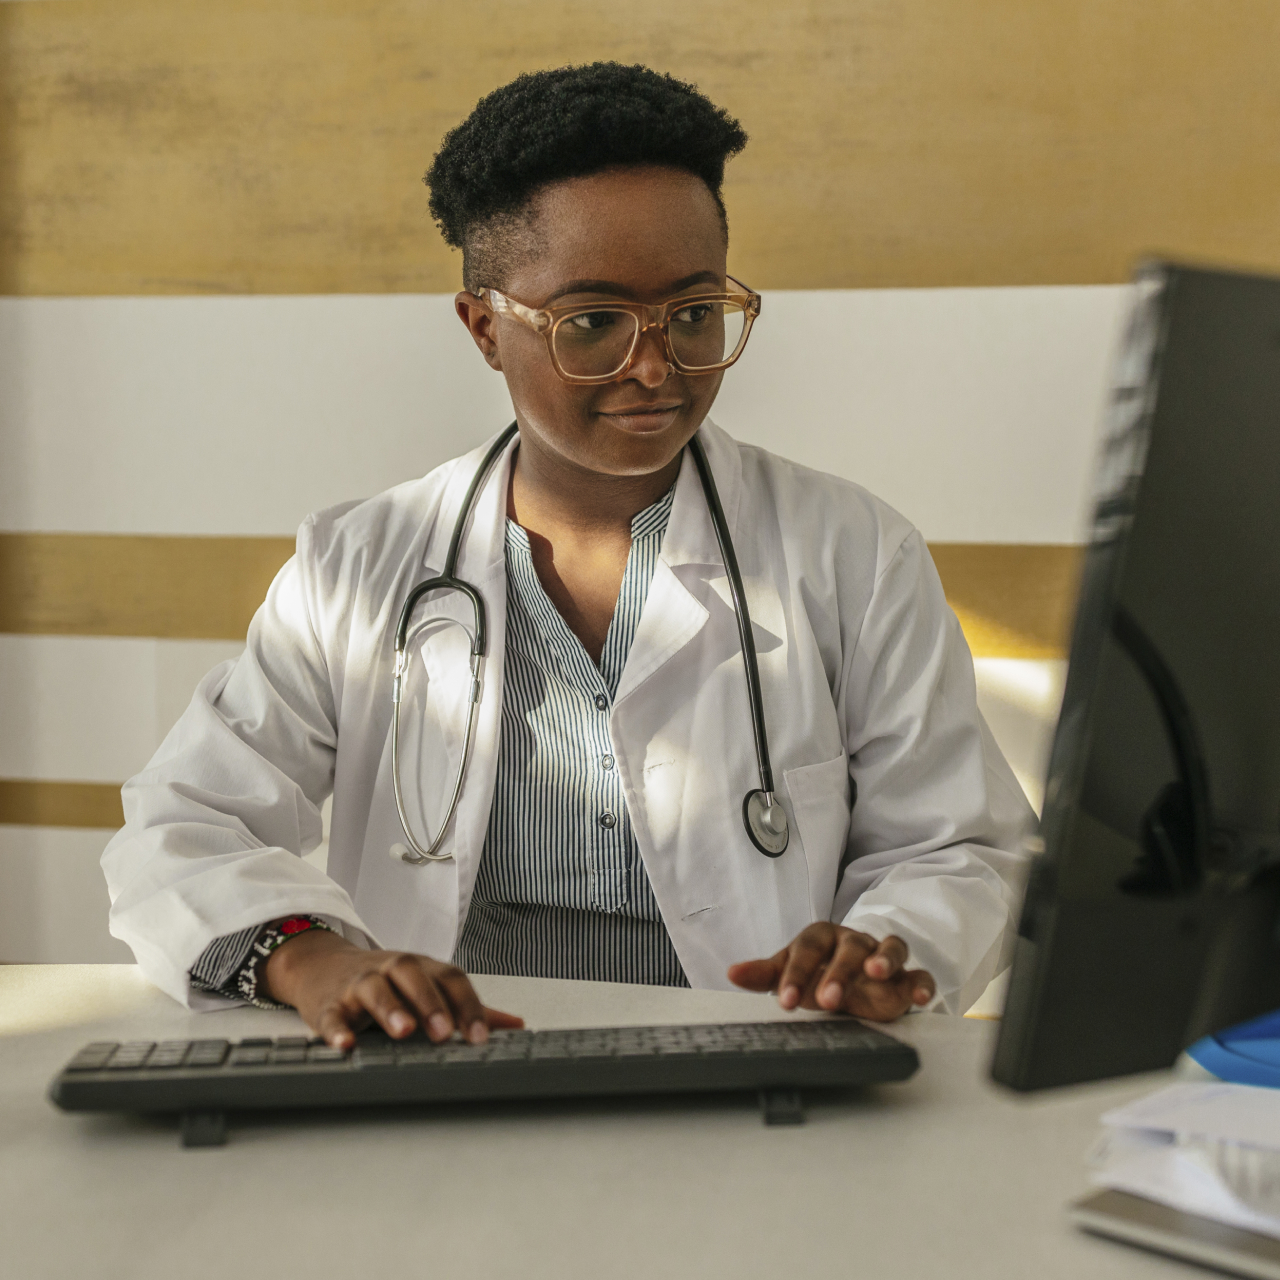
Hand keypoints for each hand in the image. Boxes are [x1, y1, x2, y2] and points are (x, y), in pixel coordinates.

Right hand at [262, 927, 523, 1048]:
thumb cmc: (387, 982)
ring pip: (375, 988)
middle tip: (444, 1033)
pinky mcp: (328, 1004)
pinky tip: (345, 1045)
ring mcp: (358, 985)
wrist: (323, 966)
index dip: (467, 1005)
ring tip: (404, 1031)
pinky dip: (336, 1029)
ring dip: (390, 1008)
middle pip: (413, 975)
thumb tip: (515, 1025)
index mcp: (421, 968)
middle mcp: (391, 970)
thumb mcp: (428, 988)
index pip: (450, 978)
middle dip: (431, 1003)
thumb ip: (467, 1008)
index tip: (481, 1036)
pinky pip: (332, 1015)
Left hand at [727, 923, 935, 1020]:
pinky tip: (919, 997)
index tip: (785, 1001)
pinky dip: (922, 983)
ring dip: (883, 959)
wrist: (853, 977)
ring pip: (889, 948)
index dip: (796, 973)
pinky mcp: (906, 977)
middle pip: (848, 948)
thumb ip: (765, 974)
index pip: (807, 949)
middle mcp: (854, 942)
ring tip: (876, 971)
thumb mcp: (790, 972)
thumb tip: (732, 973)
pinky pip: (919, 974)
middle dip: (837, 973)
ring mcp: (882, 956)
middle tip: (825, 1000)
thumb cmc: (817, 971)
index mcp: (822, 937)